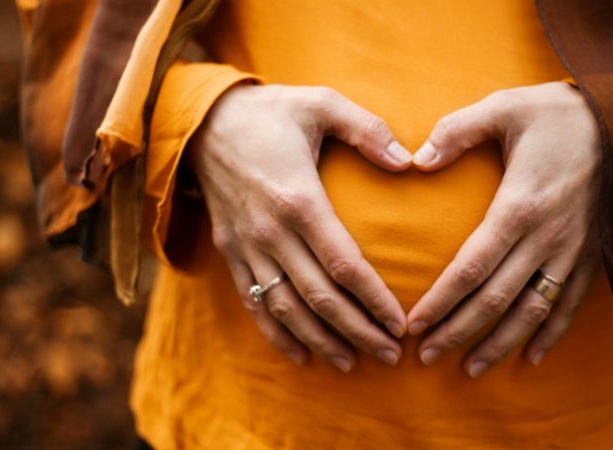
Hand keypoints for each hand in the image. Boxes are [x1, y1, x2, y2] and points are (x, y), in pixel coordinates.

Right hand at [189, 84, 412, 371]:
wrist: (203, 122)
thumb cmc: (272, 112)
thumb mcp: (321, 103)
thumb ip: (367, 129)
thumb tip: (409, 162)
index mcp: (299, 199)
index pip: (344, 265)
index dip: (374, 299)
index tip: (401, 323)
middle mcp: (271, 232)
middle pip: (319, 298)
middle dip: (358, 332)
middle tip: (391, 355)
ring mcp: (247, 247)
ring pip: (286, 310)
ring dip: (321, 341)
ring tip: (353, 363)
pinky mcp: (231, 253)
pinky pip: (253, 304)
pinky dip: (277, 335)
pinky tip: (302, 356)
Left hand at [405, 82, 600, 376]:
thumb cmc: (557, 112)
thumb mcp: (503, 107)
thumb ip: (456, 131)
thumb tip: (416, 159)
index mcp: (519, 206)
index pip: (472, 268)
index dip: (441, 301)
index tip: (415, 326)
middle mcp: (547, 237)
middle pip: (497, 299)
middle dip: (459, 331)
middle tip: (426, 357)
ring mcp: (573, 251)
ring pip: (533, 311)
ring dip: (500, 343)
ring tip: (470, 370)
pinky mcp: (592, 255)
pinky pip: (570, 304)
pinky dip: (550, 334)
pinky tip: (530, 358)